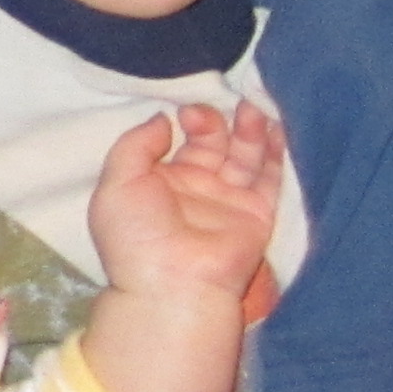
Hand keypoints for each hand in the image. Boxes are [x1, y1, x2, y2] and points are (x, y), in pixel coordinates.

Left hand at [84, 100, 282, 313]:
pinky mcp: (257, 213)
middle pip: (211, 142)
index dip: (181, 122)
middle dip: (211, 122)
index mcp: (158, 182)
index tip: (182, 114)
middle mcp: (196, 188)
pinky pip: (271, 177)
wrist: (173, 285)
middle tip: (205, 116)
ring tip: (250, 106)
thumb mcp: (117, 183)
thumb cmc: (137, 236)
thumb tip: (163, 118)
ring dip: (248, 128)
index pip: (174, 141)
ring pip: (243, 154)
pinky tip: (275, 125)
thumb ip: (136, 143)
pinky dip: (275, 151)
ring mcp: (228, 200)